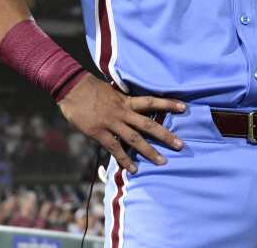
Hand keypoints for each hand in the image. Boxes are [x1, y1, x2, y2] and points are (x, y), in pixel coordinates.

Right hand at [57, 73, 185, 172]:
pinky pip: (114, 148)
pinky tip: (133, 168)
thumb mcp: (112, 91)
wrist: (72, 88)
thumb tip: (132, 107)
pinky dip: (124, 159)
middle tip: (180, 145)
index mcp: (126, 100)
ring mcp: (111, 123)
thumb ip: (123, 101)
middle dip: (165, 135)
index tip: (184, 108)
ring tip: (162, 161)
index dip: (168, 104)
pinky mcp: (99, 132)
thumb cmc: (91, 88)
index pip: (152, 102)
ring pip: (135, 139)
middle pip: (148, 124)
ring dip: (149, 151)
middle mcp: (123, 112)